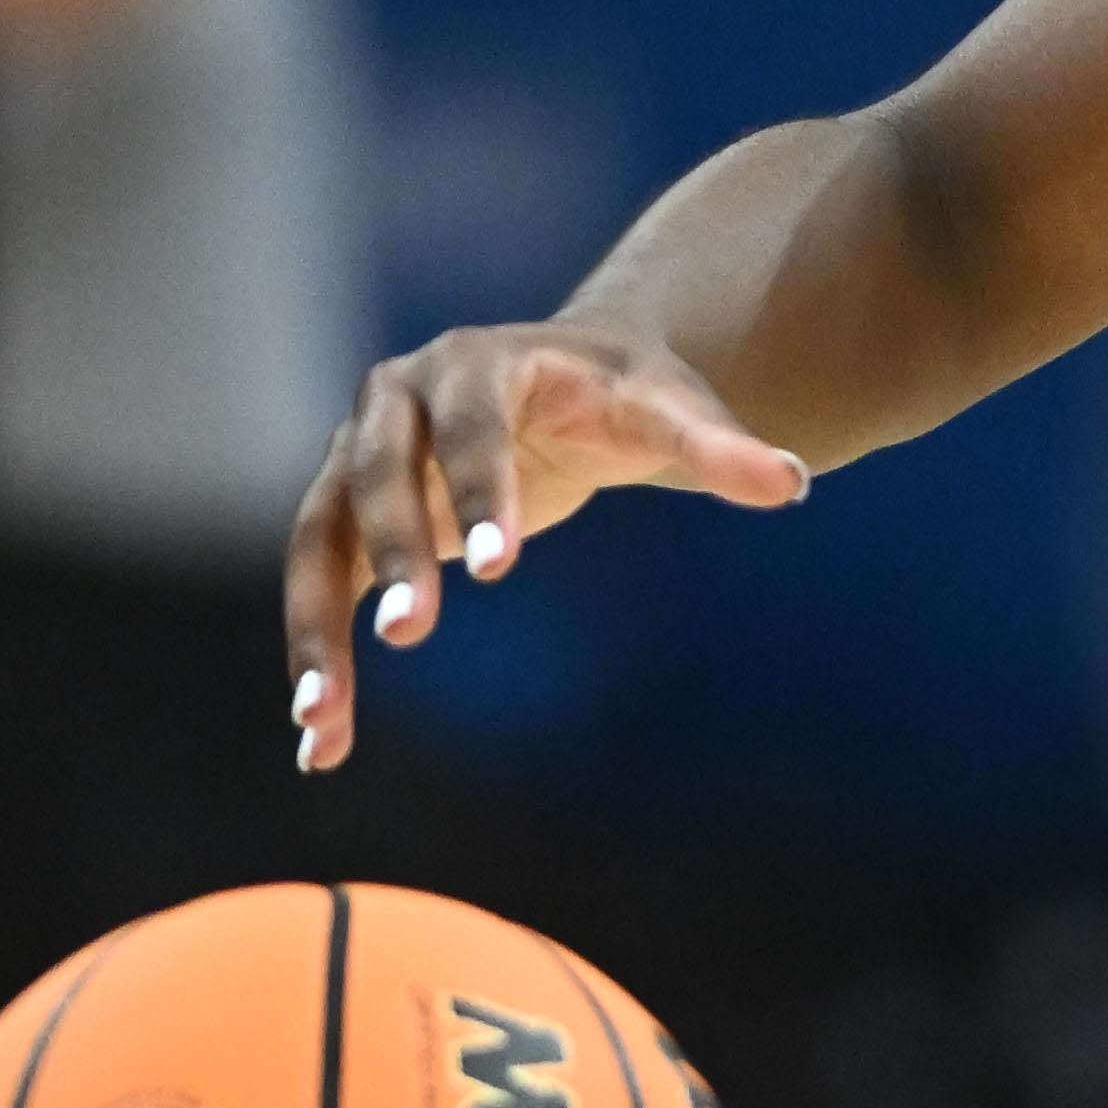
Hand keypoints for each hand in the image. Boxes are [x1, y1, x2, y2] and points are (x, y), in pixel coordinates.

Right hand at [285, 322, 808, 770]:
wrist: (563, 380)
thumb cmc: (620, 396)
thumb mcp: (672, 411)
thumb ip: (720, 450)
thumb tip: (793, 483)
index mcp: (476, 364)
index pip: (472, 430)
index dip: (480, 494)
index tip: (497, 570)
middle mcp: (394, 402)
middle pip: (375, 479)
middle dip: (392, 557)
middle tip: (412, 636)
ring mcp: (354, 457)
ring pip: (318, 543)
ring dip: (314, 629)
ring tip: (320, 720)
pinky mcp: (343, 517)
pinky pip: (319, 589)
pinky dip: (315, 659)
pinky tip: (323, 742)